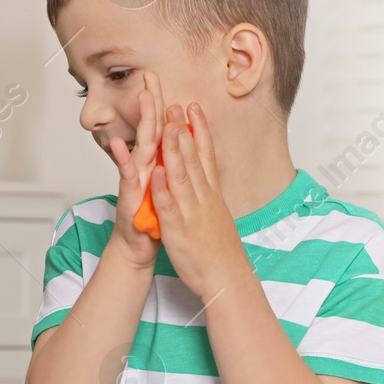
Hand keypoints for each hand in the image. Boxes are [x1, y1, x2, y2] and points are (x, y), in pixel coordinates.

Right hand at [107, 71, 164, 267]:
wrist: (137, 244)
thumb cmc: (151, 216)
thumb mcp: (166, 185)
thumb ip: (165, 163)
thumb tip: (172, 143)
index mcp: (157, 162)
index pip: (163, 128)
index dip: (164, 104)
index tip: (163, 80)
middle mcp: (144, 166)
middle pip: (150, 128)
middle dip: (151, 102)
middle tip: (150, 75)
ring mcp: (135, 178)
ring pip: (140, 145)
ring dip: (142, 122)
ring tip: (142, 99)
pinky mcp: (129, 195)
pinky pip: (127, 176)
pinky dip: (124, 161)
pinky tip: (119, 145)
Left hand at [149, 103, 249, 299]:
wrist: (227, 279)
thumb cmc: (220, 251)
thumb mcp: (217, 216)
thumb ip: (209, 196)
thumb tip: (208, 182)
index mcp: (211, 194)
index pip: (205, 155)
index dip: (199, 130)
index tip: (194, 107)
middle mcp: (202, 198)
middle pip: (192, 159)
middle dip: (183, 130)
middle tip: (176, 104)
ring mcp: (190, 212)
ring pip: (181, 175)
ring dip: (173, 150)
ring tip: (167, 126)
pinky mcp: (178, 229)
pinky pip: (169, 206)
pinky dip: (163, 188)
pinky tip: (156, 171)